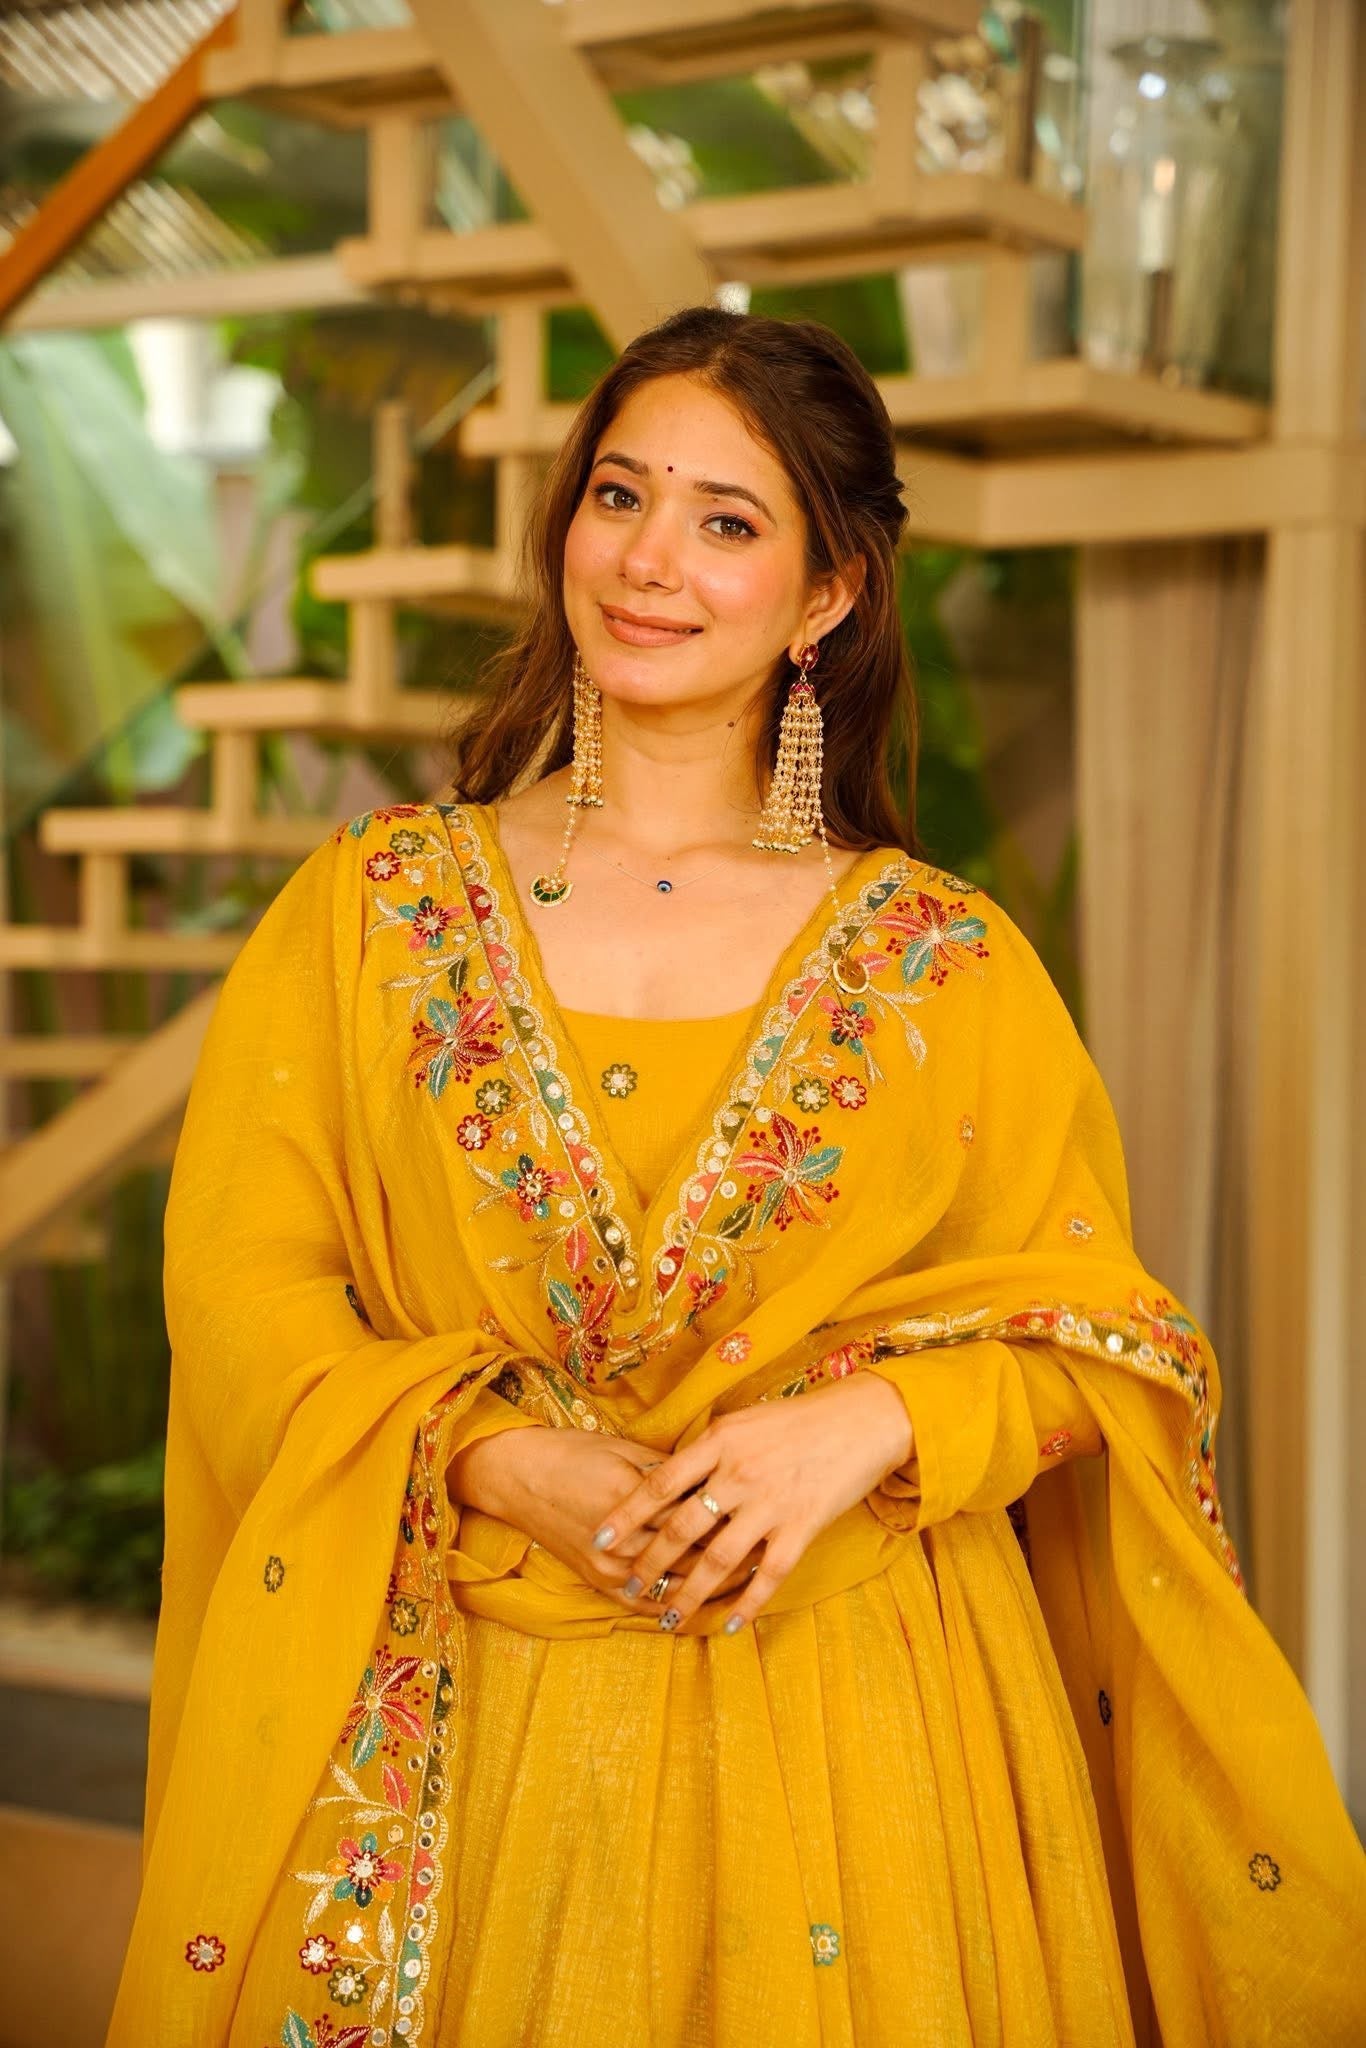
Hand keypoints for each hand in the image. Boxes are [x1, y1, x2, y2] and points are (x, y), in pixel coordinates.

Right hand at [448, 1426, 762, 1614]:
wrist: (517, 1476)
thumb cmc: (574, 1453)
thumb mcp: (625, 1451)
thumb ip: (672, 1473)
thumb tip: (716, 1480)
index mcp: (636, 1501)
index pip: (701, 1518)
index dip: (738, 1518)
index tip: (769, 1512)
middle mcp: (626, 1542)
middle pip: (694, 1555)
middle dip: (736, 1555)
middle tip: (772, 1548)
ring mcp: (610, 1569)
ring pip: (675, 1585)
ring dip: (714, 1587)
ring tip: (753, 1582)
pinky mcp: (598, 1582)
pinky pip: (648, 1606)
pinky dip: (679, 1608)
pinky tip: (706, 1609)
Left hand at [589, 1372, 913, 1635]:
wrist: (860, 1421)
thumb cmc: (798, 1419)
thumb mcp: (744, 1421)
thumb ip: (709, 1449)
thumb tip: (669, 1474)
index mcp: (720, 1442)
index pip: (660, 1482)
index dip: (627, 1512)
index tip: (600, 1536)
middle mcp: (739, 1473)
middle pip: (681, 1527)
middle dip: (649, 1563)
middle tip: (627, 1587)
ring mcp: (771, 1503)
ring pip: (717, 1560)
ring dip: (689, 1594)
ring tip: (667, 1618)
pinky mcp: (802, 1527)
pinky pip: (767, 1574)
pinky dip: (746, 1603)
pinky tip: (729, 1623)